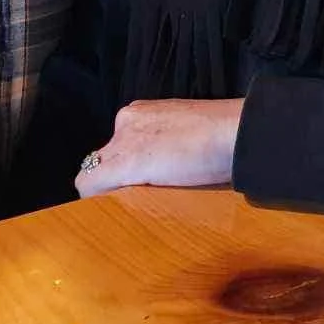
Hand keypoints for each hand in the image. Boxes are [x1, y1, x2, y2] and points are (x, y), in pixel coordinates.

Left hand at [75, 98, 243, 196]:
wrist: (234, 132)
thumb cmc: (224, 136)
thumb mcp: (188, 134)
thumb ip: (168, 144)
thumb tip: (166, 166)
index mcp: (143, 112)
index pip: (119, 143)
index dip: (125, 168)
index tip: (141, 184)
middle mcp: (126, 120)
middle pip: (105, 156)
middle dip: (116, 178)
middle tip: (137, 199)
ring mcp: (122, 140)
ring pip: (96, 169)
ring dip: (109, 189)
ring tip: (130, 206)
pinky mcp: (123, 162)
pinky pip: (89, 183)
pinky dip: (94, 199)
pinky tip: (109, 211)